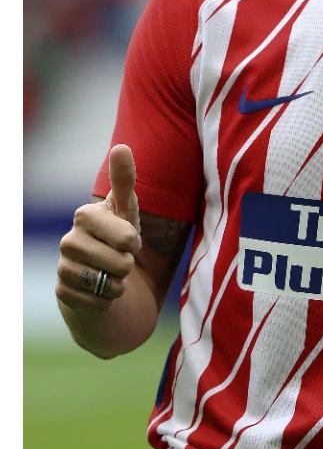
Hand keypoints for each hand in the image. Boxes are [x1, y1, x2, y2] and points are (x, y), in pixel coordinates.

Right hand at [56, 145, 142, 311]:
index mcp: (85, 216)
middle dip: (130, 265)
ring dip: (121, 284)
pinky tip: (101, 292)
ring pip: (112, 284)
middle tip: (121, 260)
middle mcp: (68, 240)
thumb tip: (121, 146)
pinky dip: (109, 301)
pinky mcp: (63, 294)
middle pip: (121, 263)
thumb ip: (125, 181)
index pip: (126, 236)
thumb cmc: (119, 239)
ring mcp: (63, 268)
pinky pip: (101, 302)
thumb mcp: (129, 211)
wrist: (104, 278)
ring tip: (112, 275)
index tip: (128, 239)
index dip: (134, 242)